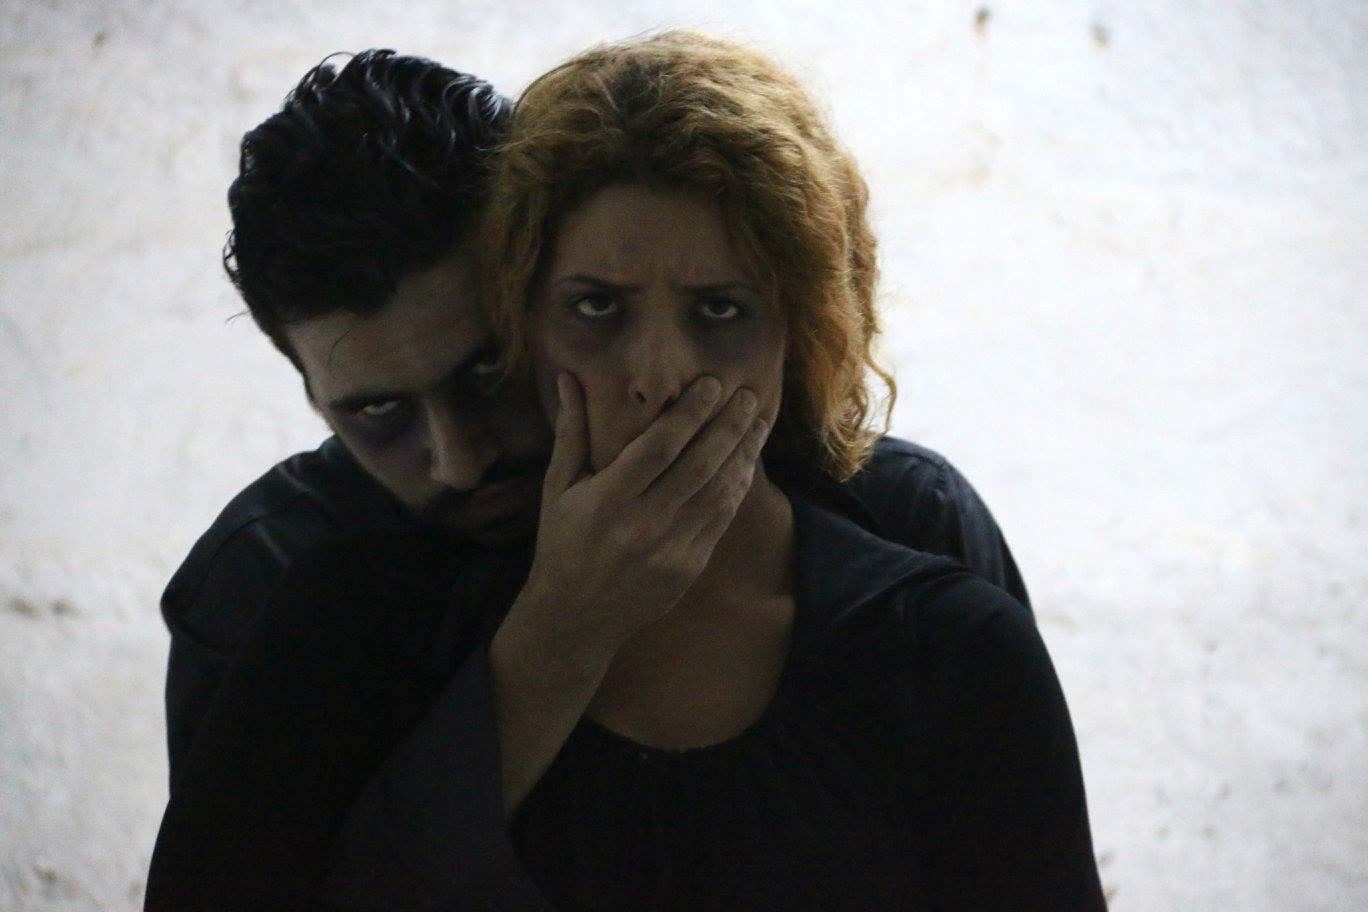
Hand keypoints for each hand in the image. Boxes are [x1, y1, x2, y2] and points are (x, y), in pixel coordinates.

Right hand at [513, 372, 767, 658]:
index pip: (658, 448)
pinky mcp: (688, 567)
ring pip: (718, 493)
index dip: (689, 414)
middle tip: (748, 395)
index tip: (713, 384)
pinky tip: (746, 463)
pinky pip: (720, 520)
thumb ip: (571, 432)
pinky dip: (736, 488)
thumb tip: (568, 377)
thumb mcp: (557, 488)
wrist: (576, 617)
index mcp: (607, 501)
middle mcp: (642, 525)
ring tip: (758, 422)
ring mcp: (669, 550)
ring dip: (743, 454)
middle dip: (728, 427)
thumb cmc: (562, 543)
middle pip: (698, 466)